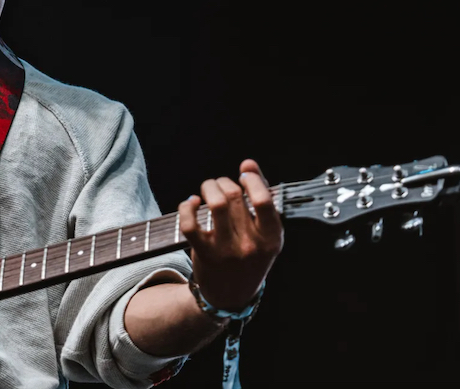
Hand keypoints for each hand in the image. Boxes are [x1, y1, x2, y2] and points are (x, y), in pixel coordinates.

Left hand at [179, 159, 282, 311]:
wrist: (231, 295)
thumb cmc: (250, 255)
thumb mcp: (266, 232)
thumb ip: (261, 196)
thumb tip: (248, 163)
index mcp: (272, 238)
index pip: (263, 201)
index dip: (252, 179)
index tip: (244, 173)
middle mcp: (251, 245)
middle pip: (235, 196)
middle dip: (225, 181)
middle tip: (220, 184)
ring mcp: (227, 251)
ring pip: (216, 204)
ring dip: (209, 187)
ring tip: (208, 188)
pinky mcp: (204, 254)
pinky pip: (190, 224)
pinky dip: (187, 206)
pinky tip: (192, 202)